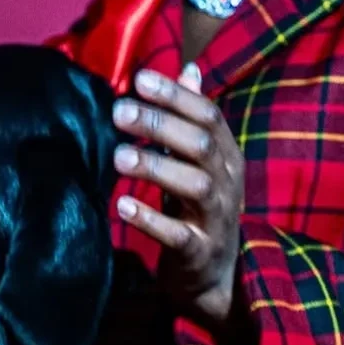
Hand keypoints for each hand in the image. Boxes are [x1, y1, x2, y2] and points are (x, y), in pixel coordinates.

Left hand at [111, 64, 244, 327]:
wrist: (215, 276)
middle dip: (160, 124)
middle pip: (199, 144)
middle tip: (118, 111)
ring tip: (118, 157)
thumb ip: (191, 117)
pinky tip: (121, 206)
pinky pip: (178, 234)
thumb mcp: (200, 161)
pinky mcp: (199, 252)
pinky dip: (150, 220)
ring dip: (155, 167)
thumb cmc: (199, 208)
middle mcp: (226, 182)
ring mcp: (215, 218)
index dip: (175, 96)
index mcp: (226, 155)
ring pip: (193, 185)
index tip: (138, 79)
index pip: (207, 115)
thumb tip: (190, 67)